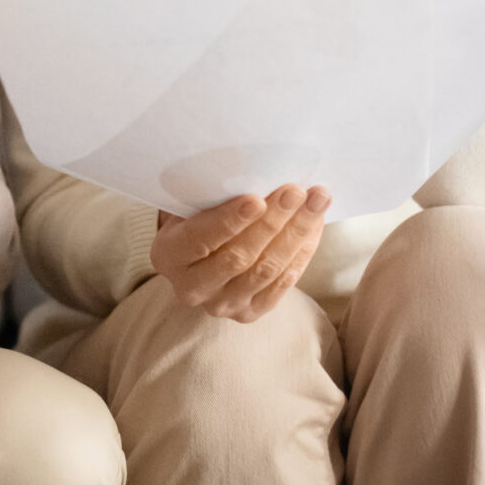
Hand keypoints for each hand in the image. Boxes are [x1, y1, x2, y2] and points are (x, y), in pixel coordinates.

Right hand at [150, 184, 330, 321]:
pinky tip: (315, 224)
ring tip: (316, 201)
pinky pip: (282, 283)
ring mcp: (222, 305)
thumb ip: (211, 195)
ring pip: (266, 270)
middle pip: (238, 257)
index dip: (229, 220)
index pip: (200, 239)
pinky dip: (302, 251)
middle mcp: (191, 288)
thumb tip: (255, 172)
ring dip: (296, 233)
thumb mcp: (190, 204)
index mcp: (169, 255)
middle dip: (272, 222)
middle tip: (295, 191)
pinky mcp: (250, 312)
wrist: (199, 257)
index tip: (256, 199)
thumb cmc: (197, 217)